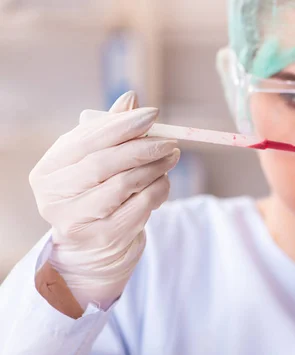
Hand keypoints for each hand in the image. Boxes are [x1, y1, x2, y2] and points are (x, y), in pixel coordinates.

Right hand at [29, 91, 179, 309]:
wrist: (94, 243)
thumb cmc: (94, 191)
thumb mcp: (94, 159)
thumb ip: (110, 130)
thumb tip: (131, 98)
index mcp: (49, 170)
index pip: (87, 140)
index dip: (122, 125)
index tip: (153, 114)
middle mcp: (54, 196)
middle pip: (104, 164)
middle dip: (142, 148)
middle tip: (169, 140)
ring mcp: (77, 220)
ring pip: (123, 186)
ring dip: (154, 169)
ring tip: (171, 158)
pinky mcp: (103, 237)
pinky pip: (139, 208)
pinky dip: (157, 191)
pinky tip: (164, 181)